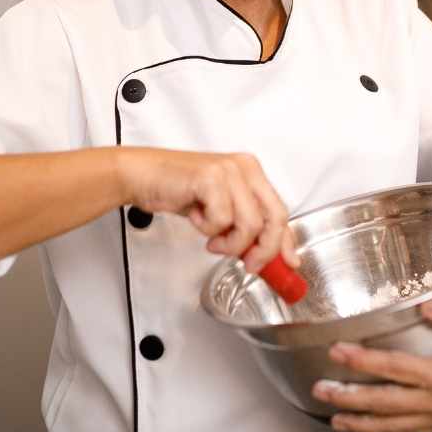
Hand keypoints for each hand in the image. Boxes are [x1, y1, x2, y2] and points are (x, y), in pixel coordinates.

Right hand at [116, 147, 297, 273]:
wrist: (142, 176)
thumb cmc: (177, 189)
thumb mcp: (219, 208)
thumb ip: (243, 225)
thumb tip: (265, 253)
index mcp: (251, 171)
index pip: (280, 211)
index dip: (286, 242)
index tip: (289, 264)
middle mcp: (245, 168)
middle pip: (274, 218)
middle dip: (263, 250)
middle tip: (248, 263)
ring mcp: (229, 171)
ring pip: (250, 224)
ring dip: (229, 242)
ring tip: (212, 238)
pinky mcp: (211, 178)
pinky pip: (222, 220)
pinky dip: (207, 229)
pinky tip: (196, 217)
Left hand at [311, 293, 431, 431]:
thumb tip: (427, 304)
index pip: (396, 369)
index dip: (363, 361)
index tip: (337, 352)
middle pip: (386, 403)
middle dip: (351, 397)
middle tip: (321, 389)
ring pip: (395, 425)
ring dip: (362, 421)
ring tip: (333, 415)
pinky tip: (367, 429)